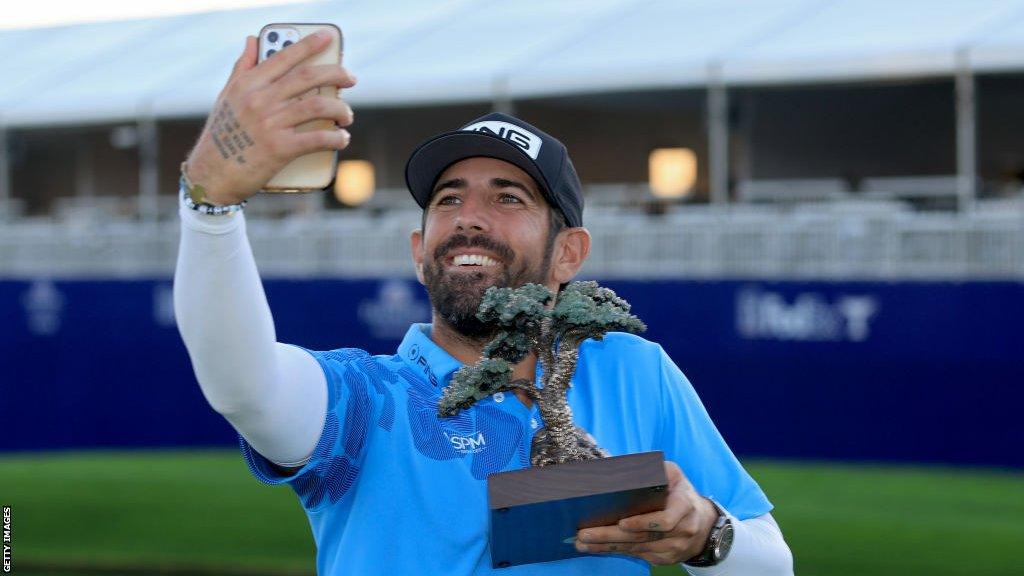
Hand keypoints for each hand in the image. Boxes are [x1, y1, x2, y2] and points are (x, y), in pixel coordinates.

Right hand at [184, 32, 356, 204]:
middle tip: (350, 78)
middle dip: (336, 74)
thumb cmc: (221, 136)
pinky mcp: (280, 149)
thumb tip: (252, 40)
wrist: (212, 176)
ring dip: (341, 109)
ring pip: (318, 105)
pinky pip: (318, 139)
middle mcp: (260, 100)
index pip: (284, 56)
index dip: (309, 44)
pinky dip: (336, 138)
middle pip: (308, 77)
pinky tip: (342, 138)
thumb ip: (242, 68)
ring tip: (347, 115)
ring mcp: (270, 124)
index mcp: (248, 84)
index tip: (328, 37)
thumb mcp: (226, 98)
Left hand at [575, 461, 717, 565]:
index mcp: (684, 506)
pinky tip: (595, 548)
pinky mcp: (663, 558)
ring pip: (636, 549)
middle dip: (611, 536)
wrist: (704, 525)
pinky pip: (637, 555)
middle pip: (643, 538)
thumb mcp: (674, 475)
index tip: (622, 522)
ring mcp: (673, 548)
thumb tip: (623, 464)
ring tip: (582, 542)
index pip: (665, 520)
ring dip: (606, 547)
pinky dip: (615, 551)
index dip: (643, 523)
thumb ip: (655, 469)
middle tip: (585, 534)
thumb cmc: (681, 493)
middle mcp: (681, 531)